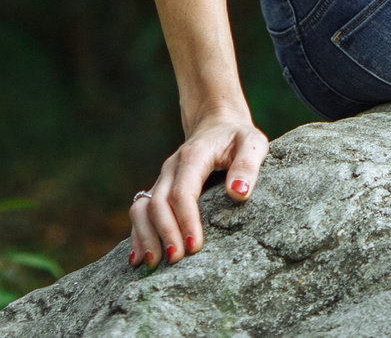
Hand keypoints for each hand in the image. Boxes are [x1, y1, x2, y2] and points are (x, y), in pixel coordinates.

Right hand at [128, 111, 268, 267]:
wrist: (217, 126)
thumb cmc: (238, 139)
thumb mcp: (252, 143)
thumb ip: (247, 164)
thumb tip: (239, 193)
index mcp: (193, 156)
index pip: (183, 191)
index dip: (186, 220)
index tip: (195, 246)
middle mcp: (172, 168)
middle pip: (158, 203)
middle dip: (166, 233)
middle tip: (177, 260)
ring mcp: (162, 180)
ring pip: (142, 208)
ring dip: (146, 236)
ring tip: (154, 264)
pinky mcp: (159, 190)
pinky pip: (140, 211)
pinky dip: (137, 233)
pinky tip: (139, 257)